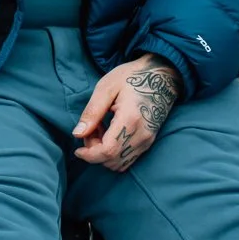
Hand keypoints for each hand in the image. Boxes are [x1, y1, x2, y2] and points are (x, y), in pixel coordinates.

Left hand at [72, 54, 182, 173]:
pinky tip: (110, 134)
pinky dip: (114, 153)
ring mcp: (148, 140)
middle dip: (95, 152)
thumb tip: (77, 134)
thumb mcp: (106, 87)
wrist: (161, 75)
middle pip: (112, 161)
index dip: (89, 155)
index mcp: (130, 119)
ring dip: (104, 154)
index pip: (108, 151)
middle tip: (91, 130)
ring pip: (120, 164)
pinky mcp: (149, 141)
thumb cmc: (132, 77)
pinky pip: (128, 159)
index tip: (78, 148)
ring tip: (100, 131)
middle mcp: (142, 134)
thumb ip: (92, 112)